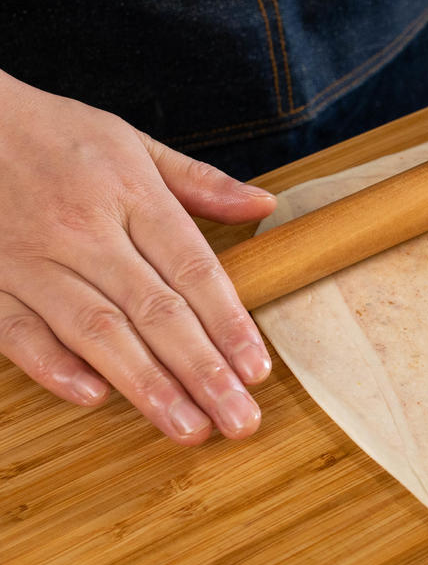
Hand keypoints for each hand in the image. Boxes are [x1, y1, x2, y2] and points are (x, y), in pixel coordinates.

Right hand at [0, 71, 275, 444]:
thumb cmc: (57, 137)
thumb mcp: (134, 143)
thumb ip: (201, 182)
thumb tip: (265, 206)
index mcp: (132, 196)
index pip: (193, 270)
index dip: (229, 323)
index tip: (257, 370)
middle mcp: (86, 232)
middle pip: (156, 311)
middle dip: (202, 371)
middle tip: (239, 420)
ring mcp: (32, 259)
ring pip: (97, 330)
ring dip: (145, 384)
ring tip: (187, 427)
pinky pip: (17, 330)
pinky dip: (52, 365)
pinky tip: (93, 398)